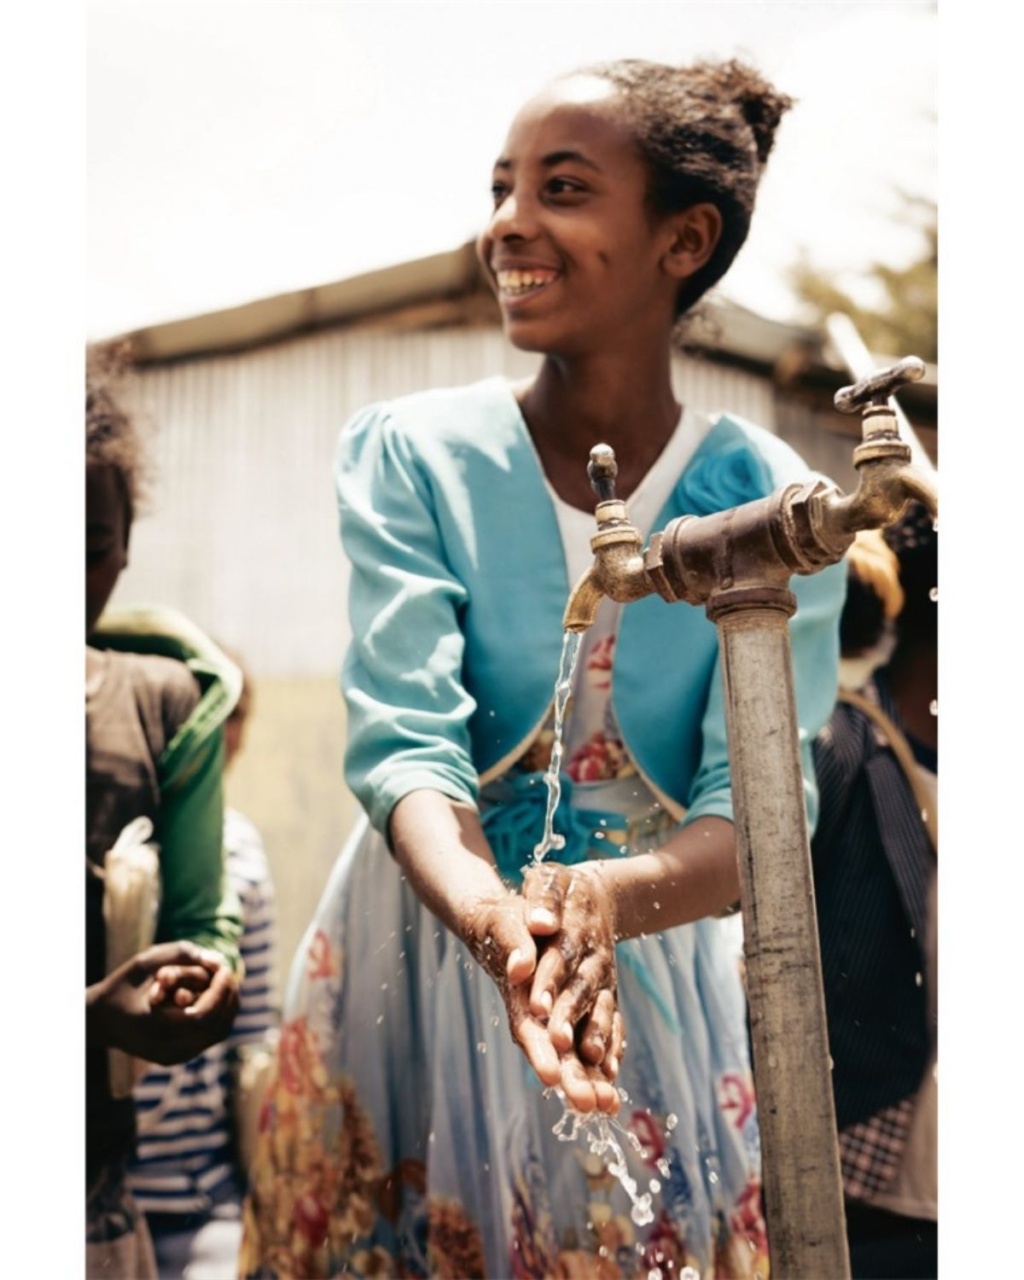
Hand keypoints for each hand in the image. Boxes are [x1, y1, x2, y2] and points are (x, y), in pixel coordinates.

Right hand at [87, 940, 238, 1064]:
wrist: (99, 1021)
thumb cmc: (121, 987)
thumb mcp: (145, 962)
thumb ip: (181, 955)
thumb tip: (220, 960)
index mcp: (156, 1030)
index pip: (202, 1017)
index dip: (219, 992)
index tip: (224, 968)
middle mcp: (168, 1049)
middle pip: (217, 1027)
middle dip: (227, 996)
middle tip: (225, 972)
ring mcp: (175, 1057)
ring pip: (218, 1034)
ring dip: (227, 1005)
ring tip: (223, 981)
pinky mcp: (179, 1056)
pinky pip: (210, 1037)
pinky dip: (218, 1015)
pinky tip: (215, 994)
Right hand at [461, 881, 621, 1115]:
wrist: (512, 922)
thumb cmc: (505, 922)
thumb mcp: (507, 924)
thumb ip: (514, 944)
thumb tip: (521, 967)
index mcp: (517, 994)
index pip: (527, 1027)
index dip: (539, 1051)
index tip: (553, 1077)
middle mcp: (533, 1013)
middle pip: (551, 1051)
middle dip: (570, 1078)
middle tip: (590, 1106)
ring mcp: (550, 1016)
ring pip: (571, 1052)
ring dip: (588, 1078)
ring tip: (610, 1105)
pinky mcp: (566, 1012)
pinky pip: (582, 1040)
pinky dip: (597, 1058)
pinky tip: (613, 1077)